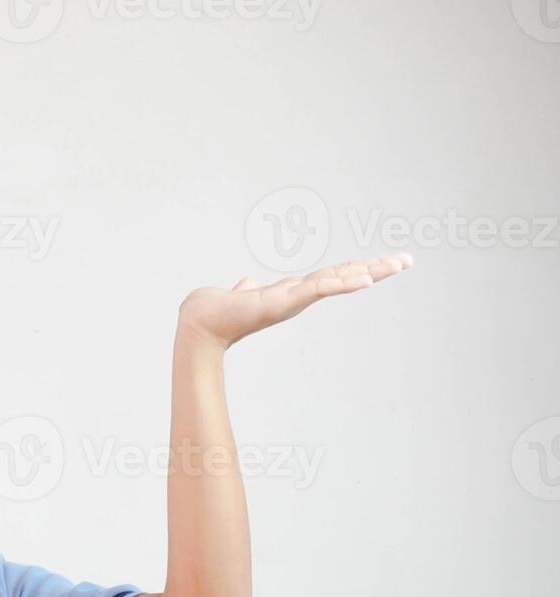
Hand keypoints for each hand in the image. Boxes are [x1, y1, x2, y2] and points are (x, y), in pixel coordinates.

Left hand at [176, 252, 414, 351]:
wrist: (200, 324)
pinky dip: (343, 284)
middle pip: (343, 277)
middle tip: (408, 261)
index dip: (355, 269)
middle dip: (376, 269)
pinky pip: (320, 289)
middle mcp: (297, 296)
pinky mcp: (285, 301)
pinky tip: (366, 280)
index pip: (329, 276)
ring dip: (370, 271)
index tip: (381, 264)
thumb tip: (245, 283)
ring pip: (339, 280)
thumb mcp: (238, 294)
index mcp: (290, 293)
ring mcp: (294, 300)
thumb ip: (245, 289)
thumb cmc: (217, 312)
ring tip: (398, 264)